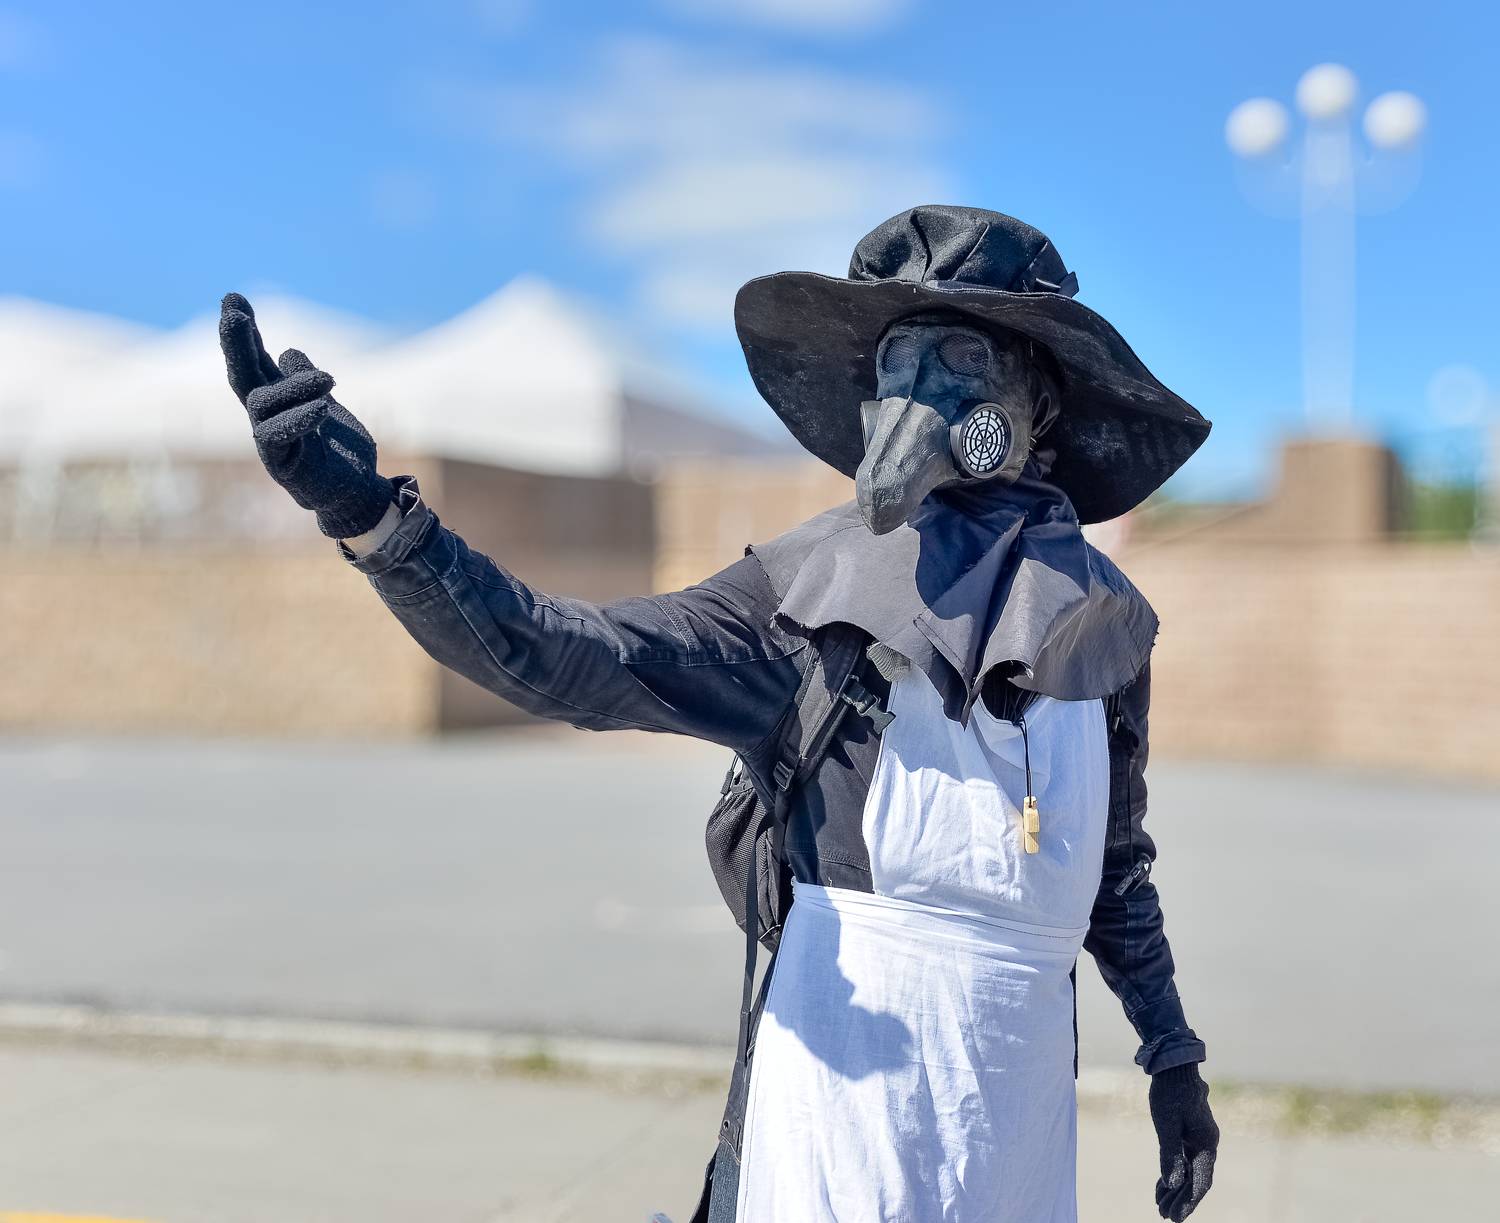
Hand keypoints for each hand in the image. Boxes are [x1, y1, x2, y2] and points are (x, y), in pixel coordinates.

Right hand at [218, 292, 393, 538]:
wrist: (358, 493)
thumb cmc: (339, 451)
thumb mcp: (326, 404)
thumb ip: (305, 380)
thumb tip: (286, 351)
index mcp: (277, 401)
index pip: (254, 361)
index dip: (245, 333)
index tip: (233, 298)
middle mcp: (267, 418)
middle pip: (243, 376)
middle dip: (237, 344)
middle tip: (234, 312)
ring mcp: (272, 443)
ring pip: (262, 406)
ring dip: (293, 387)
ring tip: (328, 379)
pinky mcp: (284, 468)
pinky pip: (280, 439)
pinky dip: (298, 419)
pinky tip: (320, 406)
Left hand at [1148, 1063, 1218, 1219]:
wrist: (1173, 1065)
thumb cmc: (1169, 1092)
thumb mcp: (1166, 1124)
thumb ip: (1170, 1154)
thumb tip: (1174, 1183)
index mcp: (1206, 1143)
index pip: (1200, 1182)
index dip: (1188, 1202)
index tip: (1175, 1218)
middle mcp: (1207, 1143)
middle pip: (1196, 1179)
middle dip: (1181, 1199)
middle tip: (1164, 1216)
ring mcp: (1200, 1138)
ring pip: (1190, 1171)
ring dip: (1176, 1189)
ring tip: (1160, 1206)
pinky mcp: (1190, 1133)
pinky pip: (1185, 1160)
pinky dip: (1174, 1173)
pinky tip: (1162, 1185)